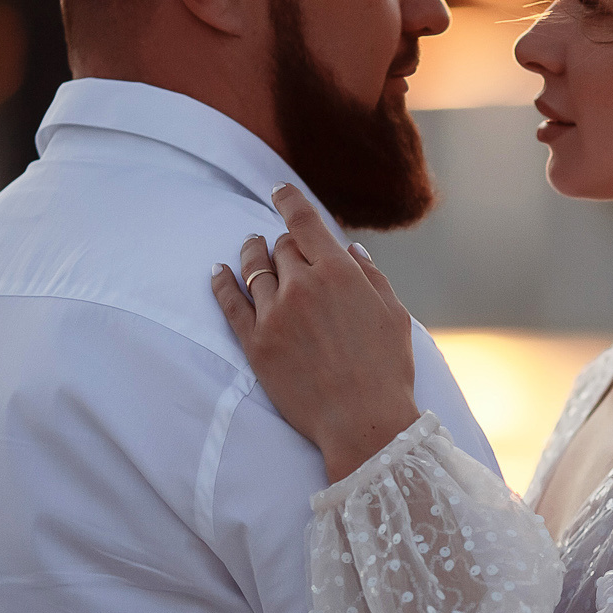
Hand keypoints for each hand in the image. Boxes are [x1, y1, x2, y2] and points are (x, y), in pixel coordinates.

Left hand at [212, 183, 421, 481]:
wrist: (361, 423)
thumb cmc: (386, 370)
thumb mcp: (394, 315)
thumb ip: (372, 277)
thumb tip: (352, 250)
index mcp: (340, 272)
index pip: (305, 222)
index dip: (289, 200)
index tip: (279, 189)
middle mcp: (303, 285)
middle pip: (283, 247)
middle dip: (285, 242)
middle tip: (285, 245)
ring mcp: (275, 314)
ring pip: (255, 268)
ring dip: (252, 253)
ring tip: (250, 246)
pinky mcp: (255, 343)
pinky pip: (230, 303)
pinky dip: (222, 283)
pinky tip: (218, 272)